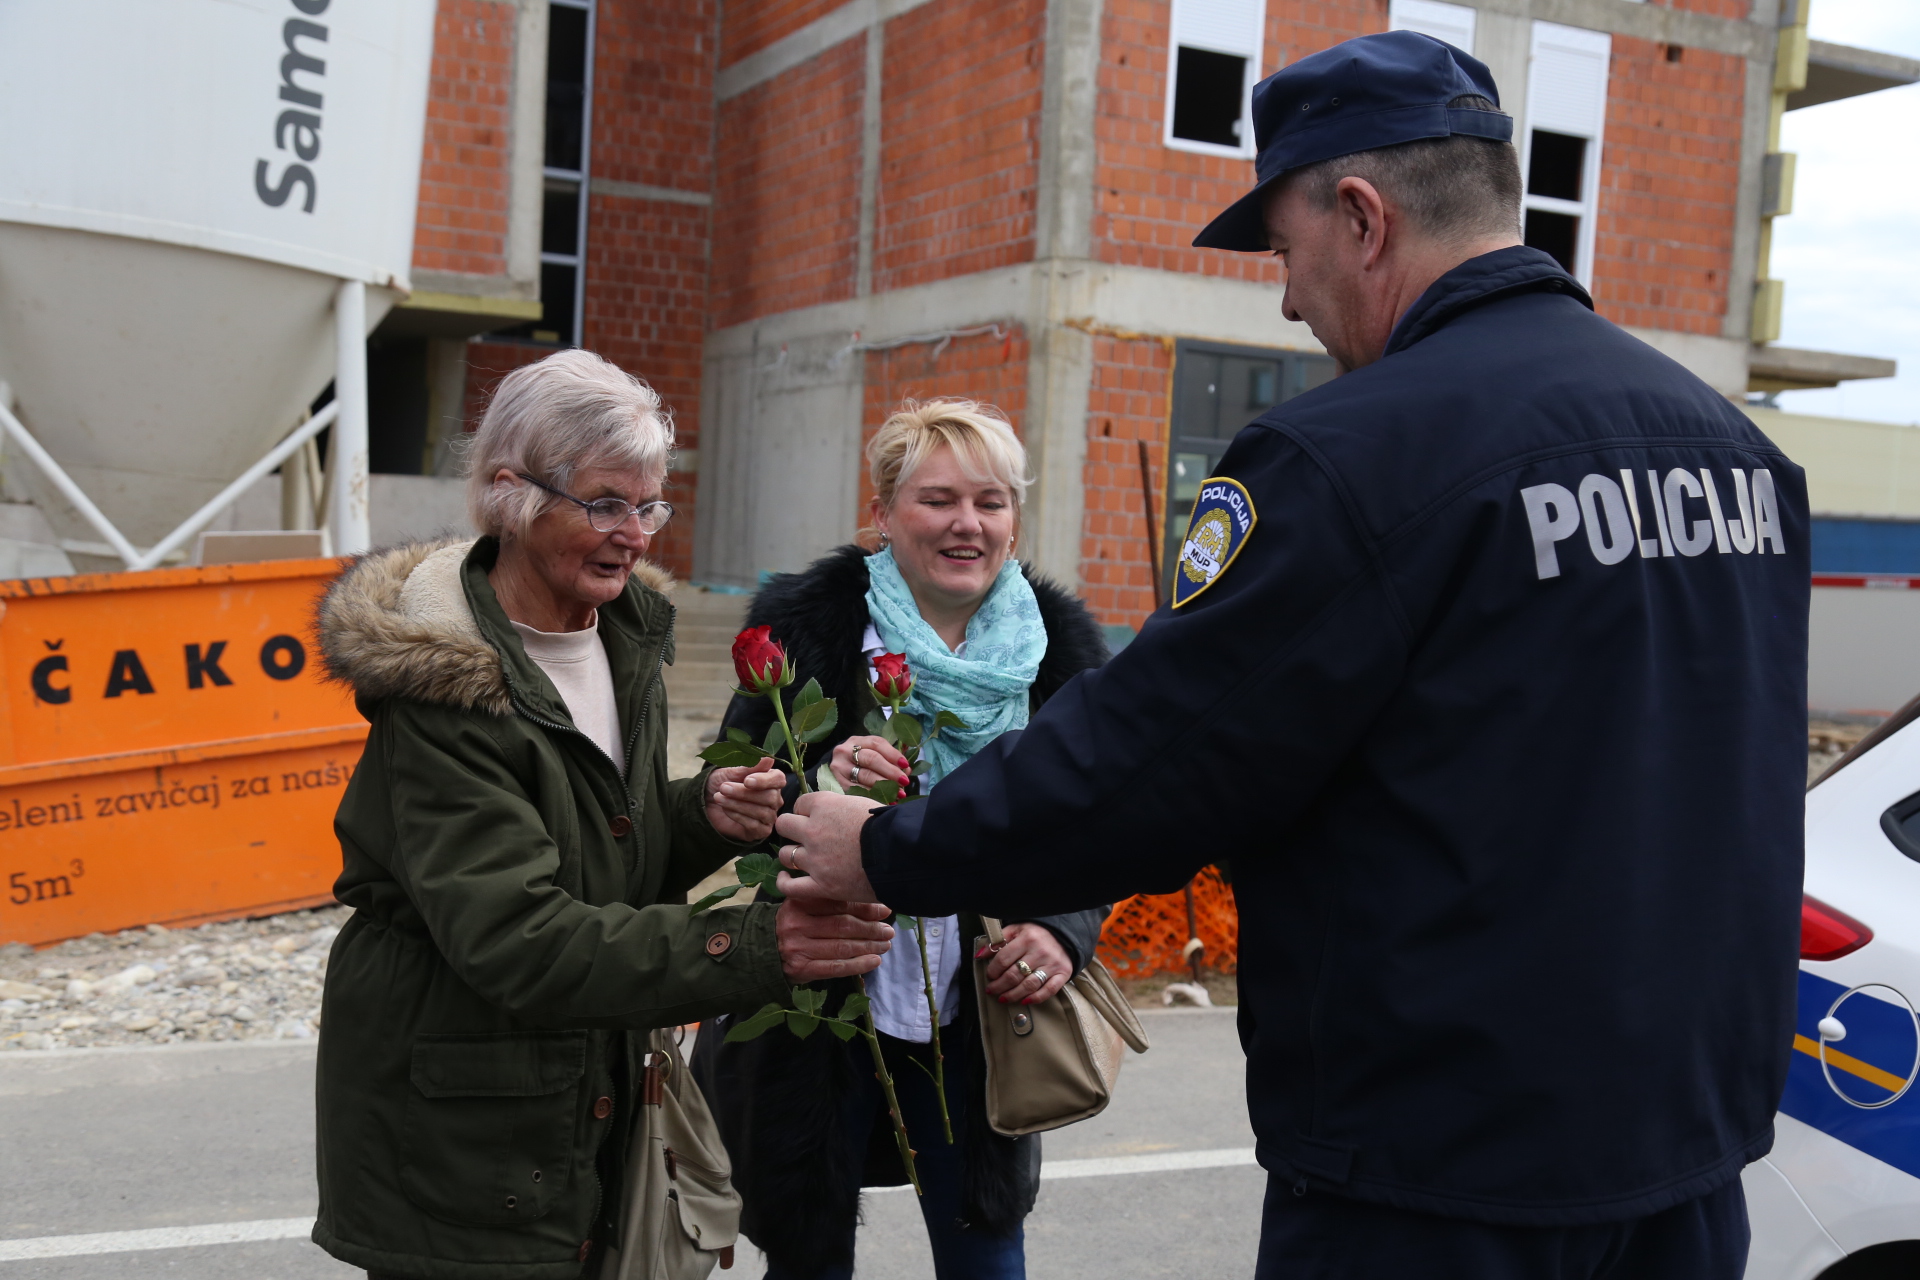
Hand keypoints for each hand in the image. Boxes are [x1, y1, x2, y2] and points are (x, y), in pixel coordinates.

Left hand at [705, 757, 783, 842]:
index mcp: (771, 780)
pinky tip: (725, 809)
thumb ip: (750, 766)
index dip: (764, 780)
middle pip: (770, 797)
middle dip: (744, 793)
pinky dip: (738, 816)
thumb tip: (769, 759)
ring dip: (738, 804)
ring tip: (719, 797)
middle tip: (723, 788)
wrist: (707, 802)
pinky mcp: (760, 831)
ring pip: (762, 812)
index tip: (746, 781)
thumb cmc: (722, 783)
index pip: (778, 779)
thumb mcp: (731, 771)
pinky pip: (755, 825)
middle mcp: (774, 798)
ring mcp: (769, 816)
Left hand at [774, 792, 881, 904]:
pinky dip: (784, 882)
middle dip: (791, 829)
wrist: (900, 855)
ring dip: (791, 855)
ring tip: (801, 858)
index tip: (813, 817)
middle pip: (784, 825)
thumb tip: (835, 812)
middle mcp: (813, 830)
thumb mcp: (864, 804)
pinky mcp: (820, 885)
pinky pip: (789, 886)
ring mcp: (814, 859)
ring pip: (784, 854)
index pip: (800, 802)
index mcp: (825, 806)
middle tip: (802, 836)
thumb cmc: (888, 827)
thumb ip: (842, 808)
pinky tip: (786, 878)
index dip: (806, 810)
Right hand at [776, 895, 893, 981]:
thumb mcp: (804, 905)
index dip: (864, 908)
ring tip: (885, 945)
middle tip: (888, 930)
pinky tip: (874, 961)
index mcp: (800, 903)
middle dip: (870, 929)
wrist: (761, 949)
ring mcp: (799, 948)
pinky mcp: (802, 969)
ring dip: (868, 946)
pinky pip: (835, 967)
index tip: (884, 910)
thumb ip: (830, 902)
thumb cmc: (791, 923)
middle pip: (842, 926)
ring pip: (841, 947)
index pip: (838, 904)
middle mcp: (798, 924)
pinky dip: (858, 965)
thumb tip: (871, 904)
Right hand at [830, 734, 909, 789]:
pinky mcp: (838, 784)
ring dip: (885, 785)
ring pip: (865, 776)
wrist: (838, 769)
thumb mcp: (871, 752)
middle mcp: (845, 751)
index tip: (905, 765)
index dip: (893, 754)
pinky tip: (886, 800)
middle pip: (871, 759)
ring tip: (898, 792)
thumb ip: (889, 757)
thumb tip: (906, 770)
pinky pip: (858, 791)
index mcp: (856, 741)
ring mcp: (840, 768)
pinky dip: (874, 796)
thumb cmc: (859, 761)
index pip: (877, 743)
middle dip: (890, 771)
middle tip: (904, 781)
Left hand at [978, 922, 1072, 1003]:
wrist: (1064, 934)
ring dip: (1013, 995)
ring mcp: (1052, 964)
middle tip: (992, 990)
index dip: (993, 971)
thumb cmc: (1036, 933)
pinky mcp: (1063, 973)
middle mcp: (1040, 952)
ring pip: (1028, 985)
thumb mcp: (1016, 929)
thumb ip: (998, 940)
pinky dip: (1036, 998)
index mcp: (1026, 939)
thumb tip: (980, 955)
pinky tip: (1025, 1001)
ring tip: (1003, 998)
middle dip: (999, 986)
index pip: (1003, 959)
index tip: (989, 976)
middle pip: (1014, 975)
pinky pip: (1049, 990)